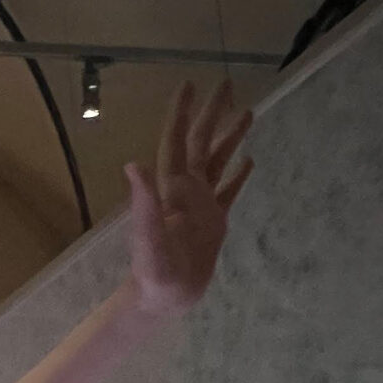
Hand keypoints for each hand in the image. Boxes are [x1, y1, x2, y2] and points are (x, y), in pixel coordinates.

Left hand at [124, 80, 254, 322]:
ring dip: (230, 136)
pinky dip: (239, 174)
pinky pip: (229, 191)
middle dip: (212, 113)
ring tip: (248, 112)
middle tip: (227, 84)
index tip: (191, 84)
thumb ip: (143, 202)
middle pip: (202, 142)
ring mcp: (201, 205)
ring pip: (218, 161)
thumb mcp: (148, 235)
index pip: (178, 140)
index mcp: (171, 187)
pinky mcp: (214, 222)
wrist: (163, 298)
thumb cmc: (153, 270)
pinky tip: (249, 160)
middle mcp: (185, 190)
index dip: (183, 112)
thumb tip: (133, 164)